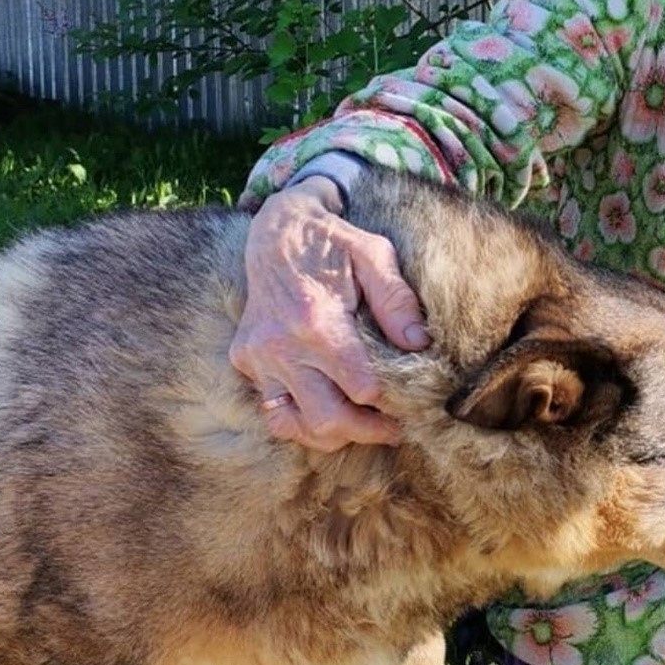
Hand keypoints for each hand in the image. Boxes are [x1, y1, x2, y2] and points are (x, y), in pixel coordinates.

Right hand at [229, 176, 429, 449]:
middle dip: (367, 430)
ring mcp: (257, 356)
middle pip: (327, 418)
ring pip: (294, 425)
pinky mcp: (244, 361)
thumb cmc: (333, 242)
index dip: (390, 400)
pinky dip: (300, 420)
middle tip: (395, 428)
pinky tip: (327, 408)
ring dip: (332, 433)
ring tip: (362, 424)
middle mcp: (281, 345)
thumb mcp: (373, 255)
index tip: (411, 400)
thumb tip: (419, 343)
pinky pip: (273, 410)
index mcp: (316, 321)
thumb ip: (397, 300)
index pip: (361, 388)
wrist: (276, 230)